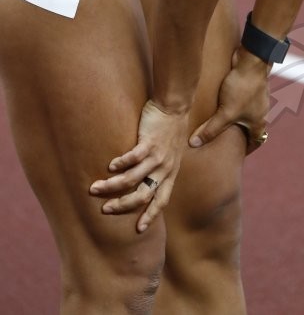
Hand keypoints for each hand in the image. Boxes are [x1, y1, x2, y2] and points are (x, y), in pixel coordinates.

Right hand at [89, 99, 189, 232]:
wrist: (175, 106)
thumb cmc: (171, 128)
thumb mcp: (172, 153)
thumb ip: (161, 167)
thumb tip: (149, 179)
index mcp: (171, 173)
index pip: (162, 200)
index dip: (150, 215)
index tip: (139, 230)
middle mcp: (165, 168)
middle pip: (143, 195)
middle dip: (122, 205)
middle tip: (105, 209)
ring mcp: (157, 156)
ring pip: (132, 179)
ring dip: (112, 186)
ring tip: (95, 188)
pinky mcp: (149, 142)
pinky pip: (132, 158)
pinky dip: (120, 164)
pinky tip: (110, 166)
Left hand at [190, 47, 269, 152]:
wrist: (252, 59)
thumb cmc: (242, 88)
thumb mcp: (225, 112)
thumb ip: (211, 129)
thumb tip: (194, 144)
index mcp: (259, 121)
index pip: (257, 141)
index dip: (247, 149)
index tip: (236, 154)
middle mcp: (261, 110)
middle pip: (251, 127)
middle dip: (238, 133)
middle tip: (224, 139)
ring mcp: (257, 97)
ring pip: (246, 112)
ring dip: (235, 116)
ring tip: (220, 120)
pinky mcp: (250, 85)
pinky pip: (242, 98)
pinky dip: (233, 102)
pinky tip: (221, 100)